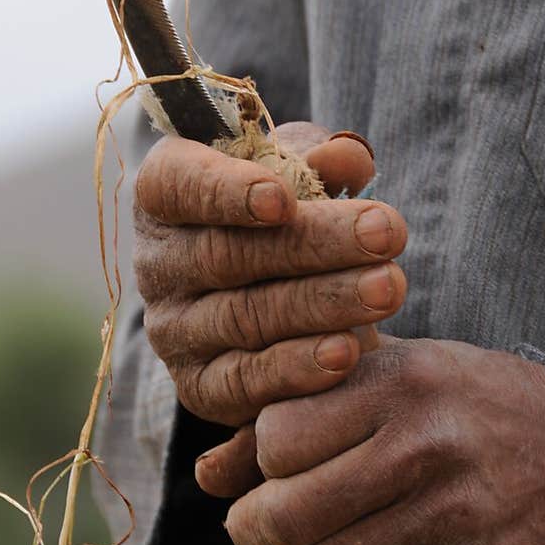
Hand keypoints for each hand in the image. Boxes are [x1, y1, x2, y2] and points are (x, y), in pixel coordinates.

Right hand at [133, 123, 407, 428]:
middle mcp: (157, 264)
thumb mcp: (296, 171)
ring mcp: (173, 331)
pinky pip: (244, 382)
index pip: (176, 186)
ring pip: (244, 318)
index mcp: (164, 194)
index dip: (225, 193)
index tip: (283, 199)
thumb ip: (318, 159)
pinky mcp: (200, 386)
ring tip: (387, 288)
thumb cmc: (280, 214)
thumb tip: (347, 158)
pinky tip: (347, 352)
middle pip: (227, 255)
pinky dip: (297, 369)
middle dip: (315, 245)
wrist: (273, 298)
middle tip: (386, 233)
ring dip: (323, 304)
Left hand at [219, 337, 544, 544]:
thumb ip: (304, 412)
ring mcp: (455, 513)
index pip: (278, 436)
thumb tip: (207, 474)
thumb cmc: (472, 410)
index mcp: (400, 380)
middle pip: (290, 510)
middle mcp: (425, 442)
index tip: (277, 473)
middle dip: (258, 532)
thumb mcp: (397, 379)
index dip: (261, 464)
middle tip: (265, 533)